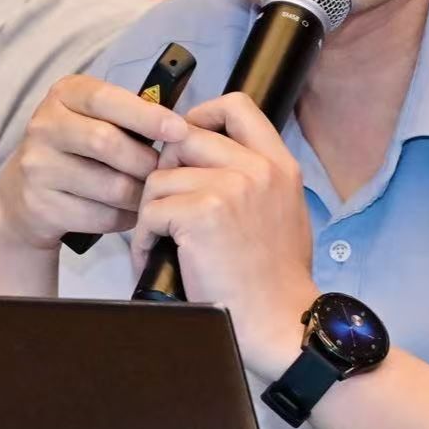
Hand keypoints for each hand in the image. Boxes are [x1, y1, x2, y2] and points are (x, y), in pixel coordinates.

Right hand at [0, 75, 187, 249]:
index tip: (179, 130)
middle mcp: (44, 127)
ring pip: (110, 186)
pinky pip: (101, 216)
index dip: (145, 115)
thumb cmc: (78, 148)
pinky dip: (125, 217)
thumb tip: (180, 129)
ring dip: (139, 194)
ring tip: (148, 193)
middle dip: (145, 160)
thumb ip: (129, 116)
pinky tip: (127, 211)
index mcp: (64, 95)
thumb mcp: (94, 118)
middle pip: (106, 143)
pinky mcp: (41, 207)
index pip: (105, 99)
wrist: (24, 192)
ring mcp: (38, 168)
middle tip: (163, 171)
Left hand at [134, 93, 318, 376]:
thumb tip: (206, 159)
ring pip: (159, 178)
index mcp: (278, 164)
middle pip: (183, 137)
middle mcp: (257, 168)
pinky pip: (150, 211)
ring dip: (152, 212)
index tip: (183, 144)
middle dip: (164, 171)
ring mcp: (230, 187)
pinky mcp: (201, 213)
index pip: (235, 106)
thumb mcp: (282, 213)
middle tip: (166, 206)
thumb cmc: (274, 280)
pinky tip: (158, 257)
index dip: (200, 115)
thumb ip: (253, 179)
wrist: (281, 322)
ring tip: (162, 241)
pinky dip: (146, 238)